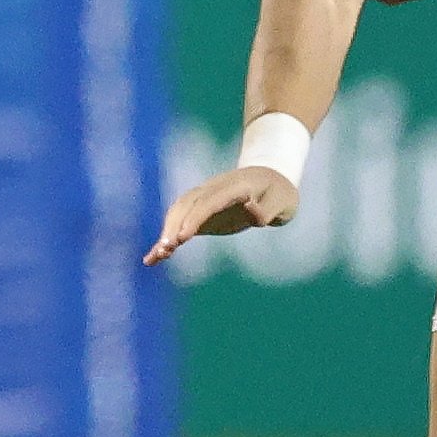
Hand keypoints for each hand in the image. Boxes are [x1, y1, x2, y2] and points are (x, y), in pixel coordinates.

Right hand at [143, 166, 299, 262]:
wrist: (271, 178)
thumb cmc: (279, 193)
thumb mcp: (283, 201)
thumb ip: (267, 209)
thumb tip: (250, 213)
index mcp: (232, 188)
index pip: (209, 202)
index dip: (195, 218)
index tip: (183, 237)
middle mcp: (212, 190)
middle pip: (187, 206)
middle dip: (174, 227)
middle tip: (165, 250)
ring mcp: (205, 199)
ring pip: (178, 212)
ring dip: (167, 231)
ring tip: (158, 255)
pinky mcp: (202, 212)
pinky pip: (180, 222)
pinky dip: (166, 237)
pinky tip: (153, 258)